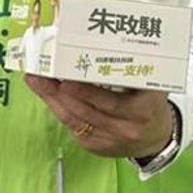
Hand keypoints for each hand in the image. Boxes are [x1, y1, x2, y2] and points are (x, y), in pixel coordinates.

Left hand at [24, 76, 173, 157]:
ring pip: (74, 118)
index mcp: (142, 110)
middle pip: (86, 109)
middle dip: (60, 91)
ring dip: (52, 98)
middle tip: (42, 73)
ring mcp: (110, 140)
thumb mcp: (149, 86)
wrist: (155, 138)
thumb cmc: (147, 103)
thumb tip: (102, 45)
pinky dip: (57, 109)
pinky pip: (72, 127)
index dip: (86, 91)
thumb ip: (132, 70)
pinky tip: (46, 95)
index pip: (110, 101)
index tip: (67, 78)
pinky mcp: (96, 147)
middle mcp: (127, 128)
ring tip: (36, 80)